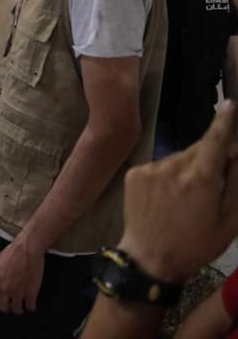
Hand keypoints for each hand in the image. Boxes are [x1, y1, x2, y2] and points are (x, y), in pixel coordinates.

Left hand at [0, 236, 44, 313]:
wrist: (27, 249)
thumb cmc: (13, 252)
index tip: (2, 302)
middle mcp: (5, 288)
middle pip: (4, 308)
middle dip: (8, 308)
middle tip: (12, 305)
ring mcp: (18, 292)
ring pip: (17, 310)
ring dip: (20, 308)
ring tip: (23, 305)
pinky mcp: (31, 293)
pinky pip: (30, 307)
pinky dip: (31, 306)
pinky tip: (31, 303)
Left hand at [117, 100, 237, 283]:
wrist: (150, 258)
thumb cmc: (197, 243)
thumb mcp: (230, 219)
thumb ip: (235, 181)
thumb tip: (233, 153)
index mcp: (201, 179)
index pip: (215, 141)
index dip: (224, 121)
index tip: (229, 104)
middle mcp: (174, 166)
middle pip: (199, 150)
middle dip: (209, 158)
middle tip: (210, 185)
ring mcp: (151, 168)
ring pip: (178, 158)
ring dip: (187, 169)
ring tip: (184, 198)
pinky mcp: (135, 173)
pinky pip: (159, 166)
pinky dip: (166, 176)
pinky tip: (165, 198)